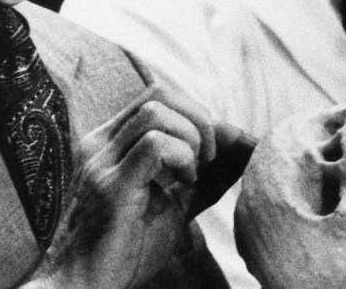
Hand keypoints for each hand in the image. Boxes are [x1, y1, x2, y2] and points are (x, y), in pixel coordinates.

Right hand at [23, 84, 220, 288]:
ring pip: (156, 111)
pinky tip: (184, 184)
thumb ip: (203, 176)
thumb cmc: (125, 252)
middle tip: (208, 159)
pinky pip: (154, 145)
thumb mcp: (173, 205)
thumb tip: (245, 146)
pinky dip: (181, 157)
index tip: (214, 152)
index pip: (158, 95)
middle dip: (198, 118)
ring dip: (190, 137)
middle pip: (159, 92)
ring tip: (192, 174)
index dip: (195, 114)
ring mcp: (102, 161)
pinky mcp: (110, 186)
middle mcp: (101, 142)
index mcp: (110, 141)